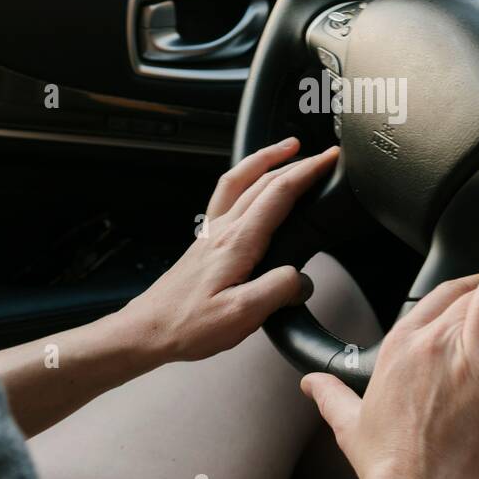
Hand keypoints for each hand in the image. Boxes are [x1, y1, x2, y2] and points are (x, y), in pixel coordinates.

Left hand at [118, 138, 338, 365]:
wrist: (148, 329)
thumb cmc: (188, 325)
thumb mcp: (242, 315)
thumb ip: (278, 290)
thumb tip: (302, 278)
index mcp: (238, 242)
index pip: (279, 193)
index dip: (308, 172)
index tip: (330, 160)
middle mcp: (223, 229)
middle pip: (262, 179)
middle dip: (296, 161)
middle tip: (321, 155)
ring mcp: (212, 232)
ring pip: (239, 179)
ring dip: (265, 158)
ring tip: (287, 149)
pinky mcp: (204, 241)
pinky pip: (226, 194)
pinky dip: (245, 177)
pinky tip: (250, 185)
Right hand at [302, 253, 478, 478]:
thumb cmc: (391, 470)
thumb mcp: (350, 426)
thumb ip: (331, 396)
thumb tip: (312, 384)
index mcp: (399, 348)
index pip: (437, 295)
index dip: (463, 287)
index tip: (476, 288)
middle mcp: (431, 343)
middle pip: (470, 293)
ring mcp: (467, 355)